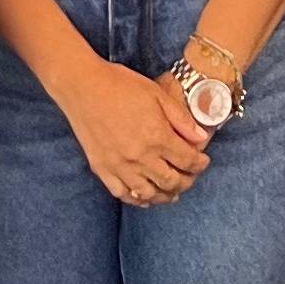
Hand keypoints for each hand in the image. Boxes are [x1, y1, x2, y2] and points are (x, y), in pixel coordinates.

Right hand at [53, 61, 210, 206]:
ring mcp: (119, 166)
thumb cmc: (120, 84)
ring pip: (149, 194)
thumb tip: (201, 138)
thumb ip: (181, 118)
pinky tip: (145, 196)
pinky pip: (123, 194)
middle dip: (187, 181)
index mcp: (157, 136)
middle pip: (172, 181)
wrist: (82, 85)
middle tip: (190, 176)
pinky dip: (137, 200)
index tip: (202, 161)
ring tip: (172, 191)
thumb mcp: (156, 93)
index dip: (200, 164)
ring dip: (165, 195)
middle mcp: (140, 156)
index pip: (188, 161)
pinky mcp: (102, 168)